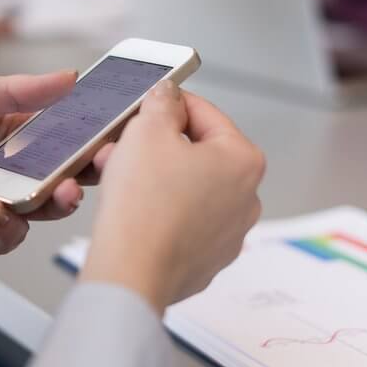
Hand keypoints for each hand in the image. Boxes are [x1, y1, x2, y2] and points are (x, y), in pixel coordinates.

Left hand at [0, 72, 111, 258]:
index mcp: (13, 131)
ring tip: (63, 191)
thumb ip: (16, 90)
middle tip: (104, 160)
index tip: (120, 121)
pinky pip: (12, 234)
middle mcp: (13, 168)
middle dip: (90, 166)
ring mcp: (2, 202)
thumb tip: (68, 78)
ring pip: (48, 205)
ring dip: (61, 198)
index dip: (93, 127)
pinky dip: (11, 225)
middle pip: (67, 170)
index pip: (66, 129)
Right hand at [81, 81, 265, 314]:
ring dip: (155, 178)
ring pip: (188, 188)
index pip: (205, 114)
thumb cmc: (144, 205)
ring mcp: (229, 233)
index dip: (168, 104)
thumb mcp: (147, 130)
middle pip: (197, 153)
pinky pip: (181, 222)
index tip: (146, 106)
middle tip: (122, 146)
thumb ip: (161, 102)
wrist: (131, 271)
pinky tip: (132, 211)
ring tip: (119, 178)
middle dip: (157, 146)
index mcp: (243, 160)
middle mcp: (247, 198)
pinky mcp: (206, 259)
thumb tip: (168, 95)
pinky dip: (159, 212)